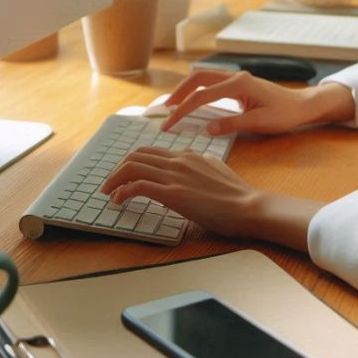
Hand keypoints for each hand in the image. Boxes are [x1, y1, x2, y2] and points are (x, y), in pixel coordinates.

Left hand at [100, 148, 257, 236]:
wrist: (249, 206)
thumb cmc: (237, 194)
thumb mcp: (217, 168)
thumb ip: (202, 164)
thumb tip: (195, 164)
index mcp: (188, 155)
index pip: (150, 151)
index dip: (132, 162)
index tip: (124, 175)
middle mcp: (178, 160)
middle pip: (136, 156)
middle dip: (117, 169)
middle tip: (109, 184)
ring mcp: (175, 176)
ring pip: (132, 167)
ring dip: (115, 179)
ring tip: (108, 192)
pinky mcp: (173, 193)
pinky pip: (138, 186)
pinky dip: (123, 192)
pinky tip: (119, 200)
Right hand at [161, 69, 353, 135]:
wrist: (304, 105)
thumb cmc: (285, 115)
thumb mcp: (259, 123)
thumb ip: (232, 124)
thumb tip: (207, 129)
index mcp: (239, 84)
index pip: (202, 95)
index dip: (183, 110)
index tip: (169, 124)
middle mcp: (235, 76)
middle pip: (197, 78)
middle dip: (178, 93)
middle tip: (164, 110)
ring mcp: (236, 78)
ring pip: (203, 78)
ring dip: (186, 89)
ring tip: (171, 105)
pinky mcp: (237, 84)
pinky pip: (211, 83)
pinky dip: (197, 91)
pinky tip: (191, 102)